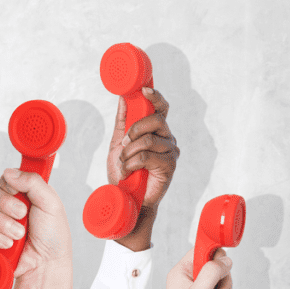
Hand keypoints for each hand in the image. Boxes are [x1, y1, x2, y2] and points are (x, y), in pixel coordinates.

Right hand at [0, 169, 71, 288]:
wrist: (46, 265)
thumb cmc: (54, 238)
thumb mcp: (51, 204)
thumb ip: (33, 182)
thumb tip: (10, 172)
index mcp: (28, 194)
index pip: (7, 179)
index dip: (10, 185)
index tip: (18, 192)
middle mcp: (13, 206)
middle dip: (9, 207)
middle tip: (23, 215)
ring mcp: (2, 222)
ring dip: (6, 225)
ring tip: (20, 235)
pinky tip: (10, 244)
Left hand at [107, 87, 178, 249]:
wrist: (126, 198)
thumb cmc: (124, 172)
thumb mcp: (118, 143)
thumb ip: (122, 121)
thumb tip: (122, 97)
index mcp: (156, 131)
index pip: (161, 108)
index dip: (155, 97)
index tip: (143, 90)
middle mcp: (167, 138)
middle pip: (156, 119)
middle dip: (134, 130)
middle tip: (123, 144)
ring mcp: (171, 151)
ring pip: (148, 139)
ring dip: (128, 152)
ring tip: (123, 164)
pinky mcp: (170, 166)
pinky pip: (147, 156)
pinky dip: (131, 164)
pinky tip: (128, 173)